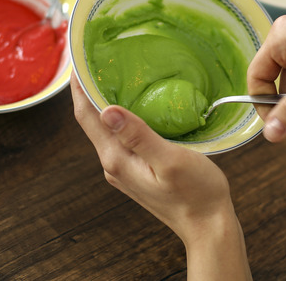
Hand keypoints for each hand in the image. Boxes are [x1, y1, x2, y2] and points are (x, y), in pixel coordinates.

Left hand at [71, 75, 251, 279]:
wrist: (208, 226)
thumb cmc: (196, 194)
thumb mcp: (169, 159)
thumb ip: (138, 136)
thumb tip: (107, 111)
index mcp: (117, 159)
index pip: (86, 116)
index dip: (78, 87)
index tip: (77, 59)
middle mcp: (114, 165)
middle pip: (92, 121)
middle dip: (89, 90)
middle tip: (94, 59)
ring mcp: (124, 170)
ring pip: (106, 129)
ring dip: (104, 103)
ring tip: (111, 75)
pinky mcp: (136, 171)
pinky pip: (120, 138)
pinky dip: (120, 117)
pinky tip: (133, 106)